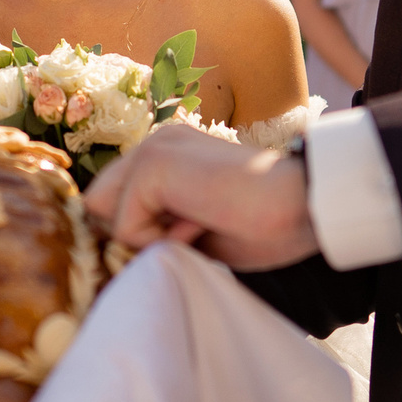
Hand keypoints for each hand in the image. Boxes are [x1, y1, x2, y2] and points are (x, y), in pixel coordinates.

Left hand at [83, 123, 318, 270]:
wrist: (304, 203)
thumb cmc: (265, 224)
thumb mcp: (198, 231)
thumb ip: (158, 231)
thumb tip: (117, 256)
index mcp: (167, 156)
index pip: (112, 202)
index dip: (132, 235)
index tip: (179, 244)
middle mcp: (154, 144)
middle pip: (97, 206)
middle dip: (128, 235)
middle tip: (185, 238)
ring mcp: (152, 150)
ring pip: (104, 215)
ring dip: (144, 238)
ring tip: (197, 229)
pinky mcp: (152, 166)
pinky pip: (124, 227)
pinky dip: (158, 242)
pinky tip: (201, 224)